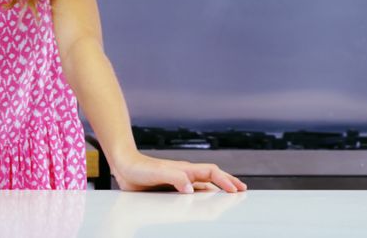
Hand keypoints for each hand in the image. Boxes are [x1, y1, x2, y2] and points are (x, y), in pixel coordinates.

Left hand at [111, 151, 246, 193]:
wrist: (124, 166)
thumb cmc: (138, 168)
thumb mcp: (156, 173)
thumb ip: (174, 178)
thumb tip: (190, 188)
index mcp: (185, 169)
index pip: (211, 173)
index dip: (225, 180)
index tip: (235, 189)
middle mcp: (185, 174)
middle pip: (213, 176)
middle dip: (228, 182)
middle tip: (242, 190)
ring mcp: (180, 180)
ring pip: (204, 184)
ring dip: (218, 188)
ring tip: (230, 194)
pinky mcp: (172, 187)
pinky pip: (193, 191)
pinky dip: (204, 194)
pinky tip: (205, 200)